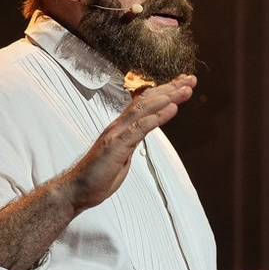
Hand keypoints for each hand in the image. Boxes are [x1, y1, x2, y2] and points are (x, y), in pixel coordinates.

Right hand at [63, 75, 195, 210]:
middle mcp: (119, 125)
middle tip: (191, 80)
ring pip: (143, 109)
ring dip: (167, 98)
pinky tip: (170, 110)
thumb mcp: (123, 153)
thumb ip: (134, 138)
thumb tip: (145, 130)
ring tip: (185, 90)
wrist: (77, 189)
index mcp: (122, 127)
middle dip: (170, 89)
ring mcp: (116, 134)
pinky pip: (137, 129)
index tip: (183, 83)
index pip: (145, 102)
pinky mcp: (115, 146)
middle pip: (147, 100)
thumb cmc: (99, 174)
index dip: (165, 91)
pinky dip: (154, 118)